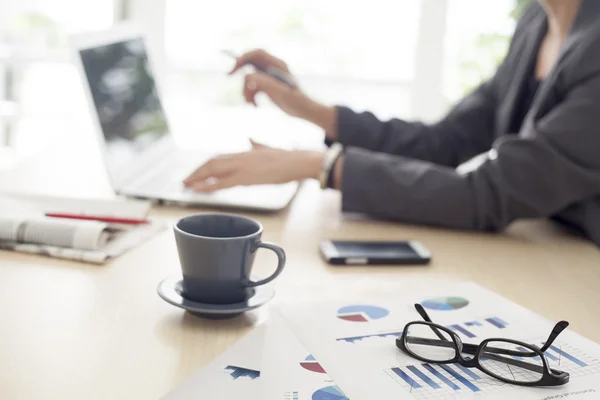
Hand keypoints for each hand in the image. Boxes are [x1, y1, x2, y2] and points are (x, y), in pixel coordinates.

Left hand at [183, 140, 323, 191]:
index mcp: (245, 152)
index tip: (196, 172)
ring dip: (197, 177)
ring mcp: (242, 167)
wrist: (298, 161)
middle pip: (211, 162)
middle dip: (196, 171)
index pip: (219, 157)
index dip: (206, 165)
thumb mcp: (268, 148)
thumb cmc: (287, 158)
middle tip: (185, 180)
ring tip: (186, 185)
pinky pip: (221, 183)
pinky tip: (197, 189)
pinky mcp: (246, 178)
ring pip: (213, 170)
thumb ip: (257, 144)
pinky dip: (207, 186)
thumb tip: (250, 139)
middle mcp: (240, 157)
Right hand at [229, 49, 336, 134]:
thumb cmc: (296, 102)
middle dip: (241, 71)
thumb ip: (265, 83)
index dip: (244, 57)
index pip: (257, 54)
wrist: (304, 111)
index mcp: (278, 65)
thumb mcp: (280, 93)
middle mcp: (273, 68)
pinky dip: (251, 95)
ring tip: (250, 103)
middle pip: (251, 63)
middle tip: (229, 75)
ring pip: (250, 78)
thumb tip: (248, 76)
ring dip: (246, 90)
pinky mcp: (268, 85)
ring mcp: (270, 76)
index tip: (234, 67)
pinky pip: (253, 87)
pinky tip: (254, 105)